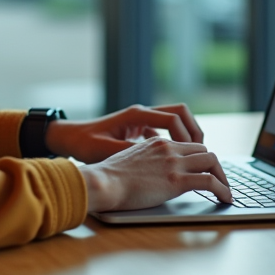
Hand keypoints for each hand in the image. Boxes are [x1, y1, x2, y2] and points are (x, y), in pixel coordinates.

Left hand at [44, 103, 203, 163]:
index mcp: (136, 115)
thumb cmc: (86, 144)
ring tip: (194, 155)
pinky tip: (173, 158)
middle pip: (180, 112)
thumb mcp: (108, 151)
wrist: (70, 138)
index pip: (172, 117)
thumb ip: (132, 153)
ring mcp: (141, 119)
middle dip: (194, 130)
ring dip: (186, 134)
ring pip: (174, 119)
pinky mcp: (139, 127)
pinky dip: (174, 139)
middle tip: (204, 152)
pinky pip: (164, 128)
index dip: (186, 135)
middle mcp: (142, 113)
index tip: (194, 153)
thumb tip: (156, 161)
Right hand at [78, 137, 231, 211]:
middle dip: (215, 167)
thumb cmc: (108, 177)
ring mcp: (174, 163)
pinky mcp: (177, 180)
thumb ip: (144, 161)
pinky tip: (225, 198)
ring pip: (212, 162)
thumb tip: (149, 173)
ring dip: (223, 177)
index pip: (188, 146)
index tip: (204, 171)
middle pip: (204, 151)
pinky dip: (222, 189)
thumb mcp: (128, 160)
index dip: (200, 159)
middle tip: (219, 182)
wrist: (103, 182)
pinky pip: (209, 181)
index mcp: (157, 142)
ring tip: (226, 192)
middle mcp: (169, 148)